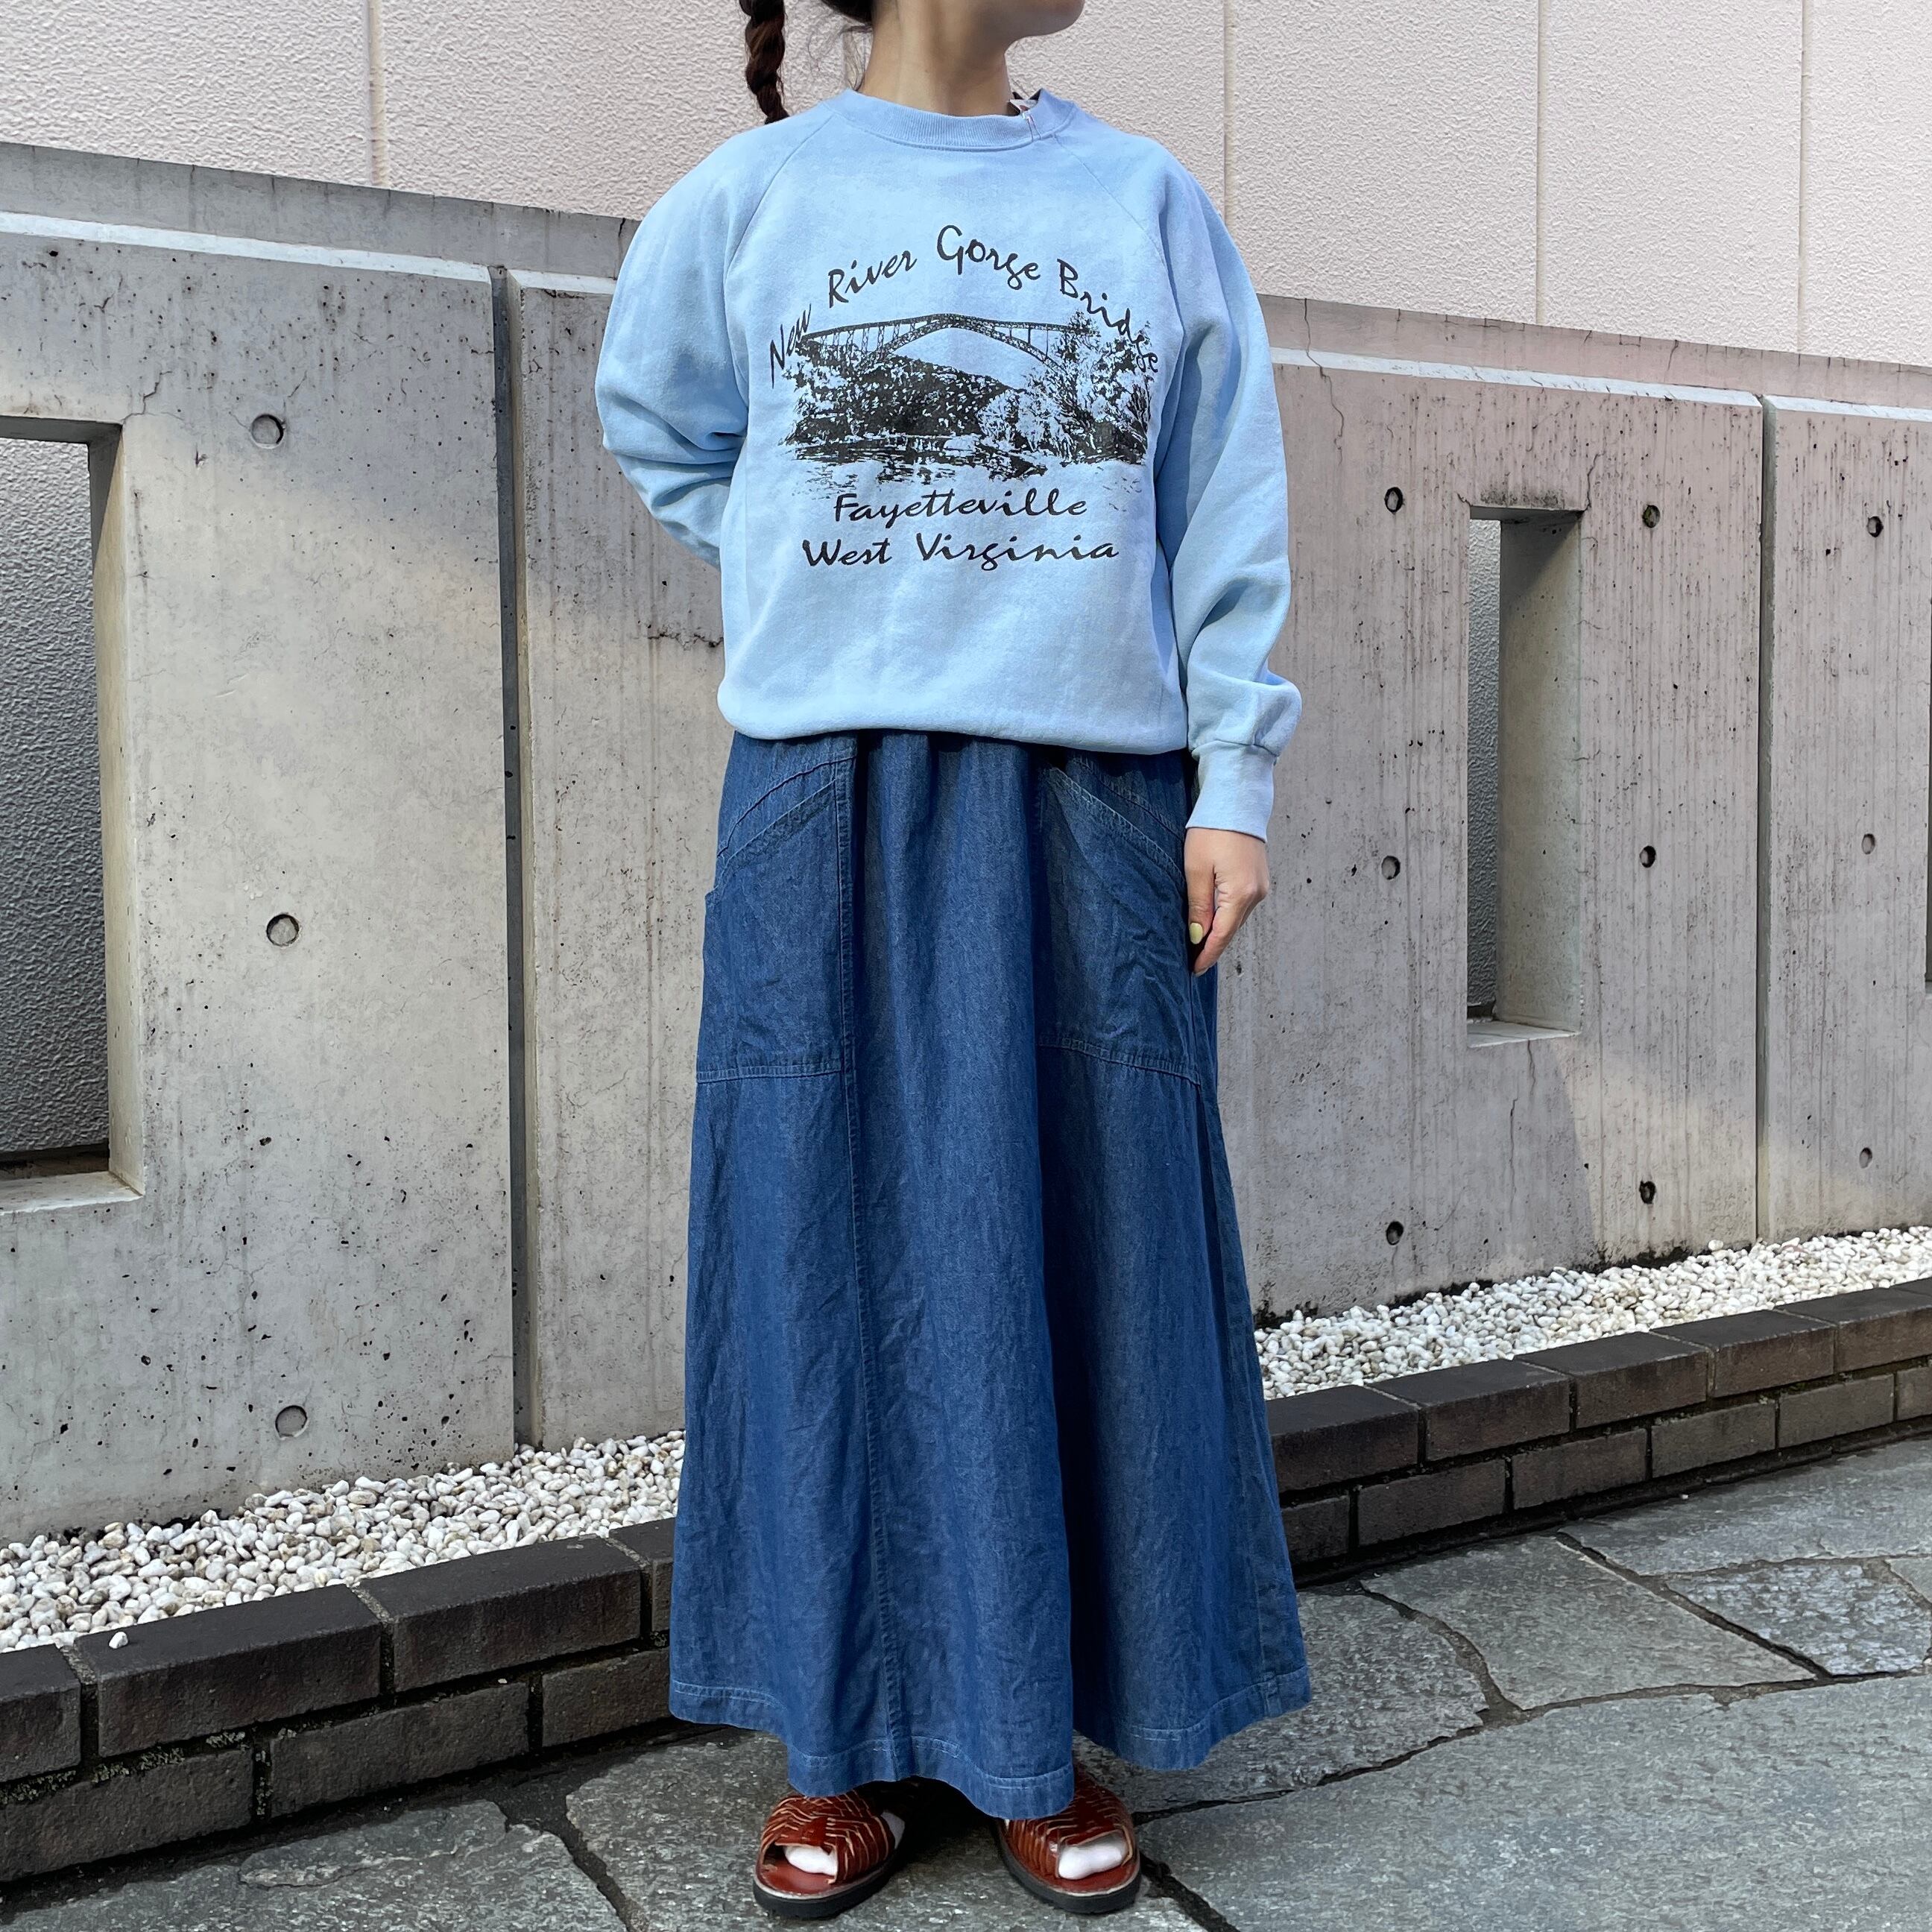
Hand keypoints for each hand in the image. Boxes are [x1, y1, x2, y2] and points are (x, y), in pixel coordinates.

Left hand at [1184, 828, 1268, 974]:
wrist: (1236, 801)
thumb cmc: (1212, 831)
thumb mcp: (1196, 869)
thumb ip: (1199, 906)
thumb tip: (1199, 936)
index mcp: (1240, 894)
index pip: (1222, 935)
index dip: (1207, 955)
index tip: (1194, 969)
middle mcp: (1256, 894)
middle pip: (1232, 930)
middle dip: (1213, 947)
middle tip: (1195, 963)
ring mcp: (1261, 887)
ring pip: (1237, 919)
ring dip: (1221, 932)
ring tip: (1201, 946)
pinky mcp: (1260, 878)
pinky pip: (1242, 906)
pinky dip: (1228, 917)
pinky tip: (1215, 921)